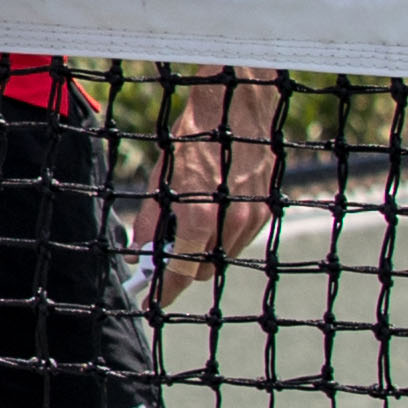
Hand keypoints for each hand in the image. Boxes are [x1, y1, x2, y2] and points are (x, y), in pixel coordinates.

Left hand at [140, 72, 282, 304]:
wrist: (238, 109)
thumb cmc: (194, 139)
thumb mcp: (162, 177)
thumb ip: (153, 220)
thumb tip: (141, 252)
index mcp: (201, 217)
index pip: (181, 271)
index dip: (164, 289)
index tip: (151, 298)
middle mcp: (232, 222)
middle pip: (204, 271)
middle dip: (182, 270)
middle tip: (163, 257)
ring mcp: (254, 217)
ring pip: (224, 256)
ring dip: (203, 252)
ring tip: (186, 227)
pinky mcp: (266, 209)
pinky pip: (240, 237)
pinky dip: (222, 236)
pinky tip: (211, 213)